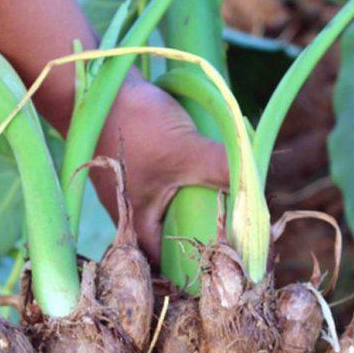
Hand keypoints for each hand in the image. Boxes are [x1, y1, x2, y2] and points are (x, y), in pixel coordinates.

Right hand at [94, 76, 228, 261]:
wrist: (96, 83)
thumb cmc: (135, 125)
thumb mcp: (186, 150)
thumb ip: (222, 169)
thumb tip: (257, 190)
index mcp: (137, 226)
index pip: (167, 265)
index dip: (192, 269)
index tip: (222, 263)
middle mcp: (130, 214)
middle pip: (169, 239)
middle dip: (198, 236)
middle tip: (232, 235)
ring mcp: (130, 189)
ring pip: (167, 211)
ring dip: (192, 209)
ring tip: (224, 205)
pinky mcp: (134, 166)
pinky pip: (164, 187)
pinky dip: (183, 185)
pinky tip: (203, 173)